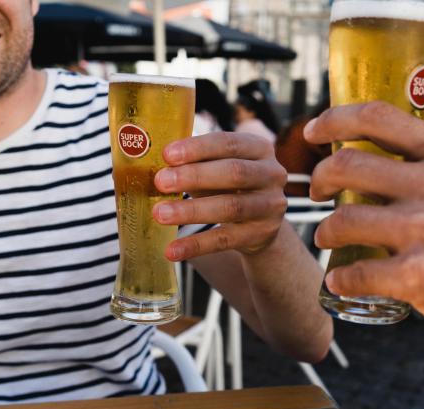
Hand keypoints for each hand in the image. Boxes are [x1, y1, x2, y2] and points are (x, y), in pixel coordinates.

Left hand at [153, 132, 287, 260]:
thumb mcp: (218, 166)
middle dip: (194, 176)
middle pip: (234, 172)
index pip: (229, 143)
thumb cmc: (229, 185)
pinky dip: (196, 246)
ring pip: (230, 207)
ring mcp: (270, 206)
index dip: (198, 148)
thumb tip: (151, 158)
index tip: (167, 155)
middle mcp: (272, 174)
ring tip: (160, 214)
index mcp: (260, 148)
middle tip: (160, 182)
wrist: (260, 223)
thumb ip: (196, 160)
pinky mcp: (261, 235)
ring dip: (192, 211)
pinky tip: (172, 251)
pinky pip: (225, 240)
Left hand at [305, 101, 423, 359]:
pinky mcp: (419, 278)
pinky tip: (341, 282)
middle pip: (346, 166)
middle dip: (318, 181)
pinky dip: (341, 280)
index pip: (377, 117)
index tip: (314, 131)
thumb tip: (398, 172)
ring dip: (325, 233)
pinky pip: (356, 273)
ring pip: (342, 222)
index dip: (335, 119)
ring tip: (328, 241)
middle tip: (315, 193)